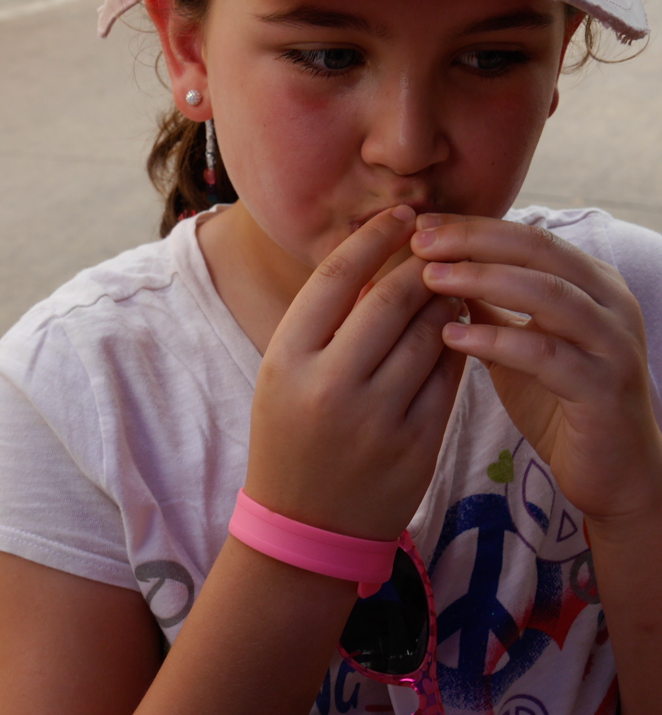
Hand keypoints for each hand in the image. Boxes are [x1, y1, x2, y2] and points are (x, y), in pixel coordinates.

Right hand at [246, 207, 465, 541]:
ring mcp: (378, 419)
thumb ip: (324, 320)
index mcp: (287, 360)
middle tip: (439, 242)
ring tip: (451, 283)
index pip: (337, 275)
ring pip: (429, 333)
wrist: (306, 529)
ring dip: (446, 299)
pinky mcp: (418, 445)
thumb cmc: (290, 436)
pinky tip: (458, 326)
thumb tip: (381, 256)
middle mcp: (330, 386)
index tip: (402, 213)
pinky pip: (450, 375)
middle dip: (422, 262)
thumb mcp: (284, 374)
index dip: (375, 236)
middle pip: (391, 298)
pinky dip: (458, 342)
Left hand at [411, 214, 661, 524]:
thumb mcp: (518, 343)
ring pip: (545, 293)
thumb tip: (435, 268)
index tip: (420, 226)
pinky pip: (545, 354)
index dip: (472, 227)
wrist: (612, 473)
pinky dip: (496, 339)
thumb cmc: (560, 403)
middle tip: (419, 244)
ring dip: (482, 280)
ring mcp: (613, 343)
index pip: (528, 236)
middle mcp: (611, 302)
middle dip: (473, 241)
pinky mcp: (604, 388)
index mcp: (591, 282)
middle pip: (538, 250)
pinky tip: (452, 336)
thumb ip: (488, 306)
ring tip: (429, 280)